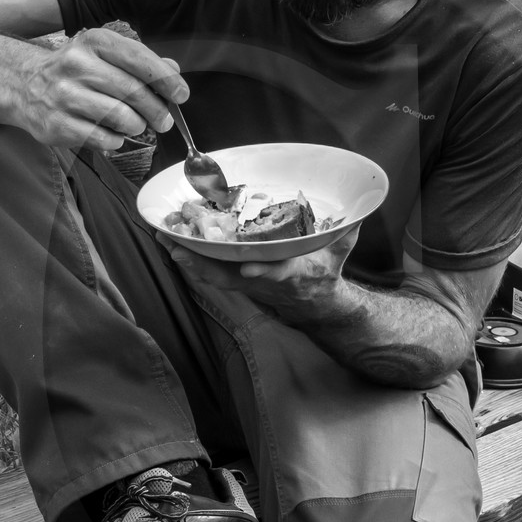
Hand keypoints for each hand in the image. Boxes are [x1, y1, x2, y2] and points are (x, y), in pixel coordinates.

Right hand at [15, 28, 187, 151]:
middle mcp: (77, 65)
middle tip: (164, 121)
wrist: (23, 85)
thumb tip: (173, 69)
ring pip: (121, 118)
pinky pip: (103, 139)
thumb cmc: (74, 71)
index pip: (139, 59)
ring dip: (136, 126)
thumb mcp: (102, 56)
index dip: (166, 79)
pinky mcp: (57, 124)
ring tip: (135, 126)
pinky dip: (116, 141)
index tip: (181, 95)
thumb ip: (138, 61)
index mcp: (93, 42)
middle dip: (157, 110)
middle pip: (134, 92)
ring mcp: (65, 96)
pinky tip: (113, 135)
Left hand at [159, 224, 361, 322]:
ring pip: (213, 274)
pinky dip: (190, 257)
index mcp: (291, 275)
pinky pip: (209, 270)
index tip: (248, 268)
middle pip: (228, 276)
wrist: (314, 305)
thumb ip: (345, 235)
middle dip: (202, 264)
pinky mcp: (236, 280)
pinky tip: (171, 241)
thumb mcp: (338, 255)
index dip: (262, 273)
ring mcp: (247, 283)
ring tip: (164, 239)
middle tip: (178, 248)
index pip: (276, 274)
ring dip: (188, 259)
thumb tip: (356, 216)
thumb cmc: (324, 274)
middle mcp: (263, 281)